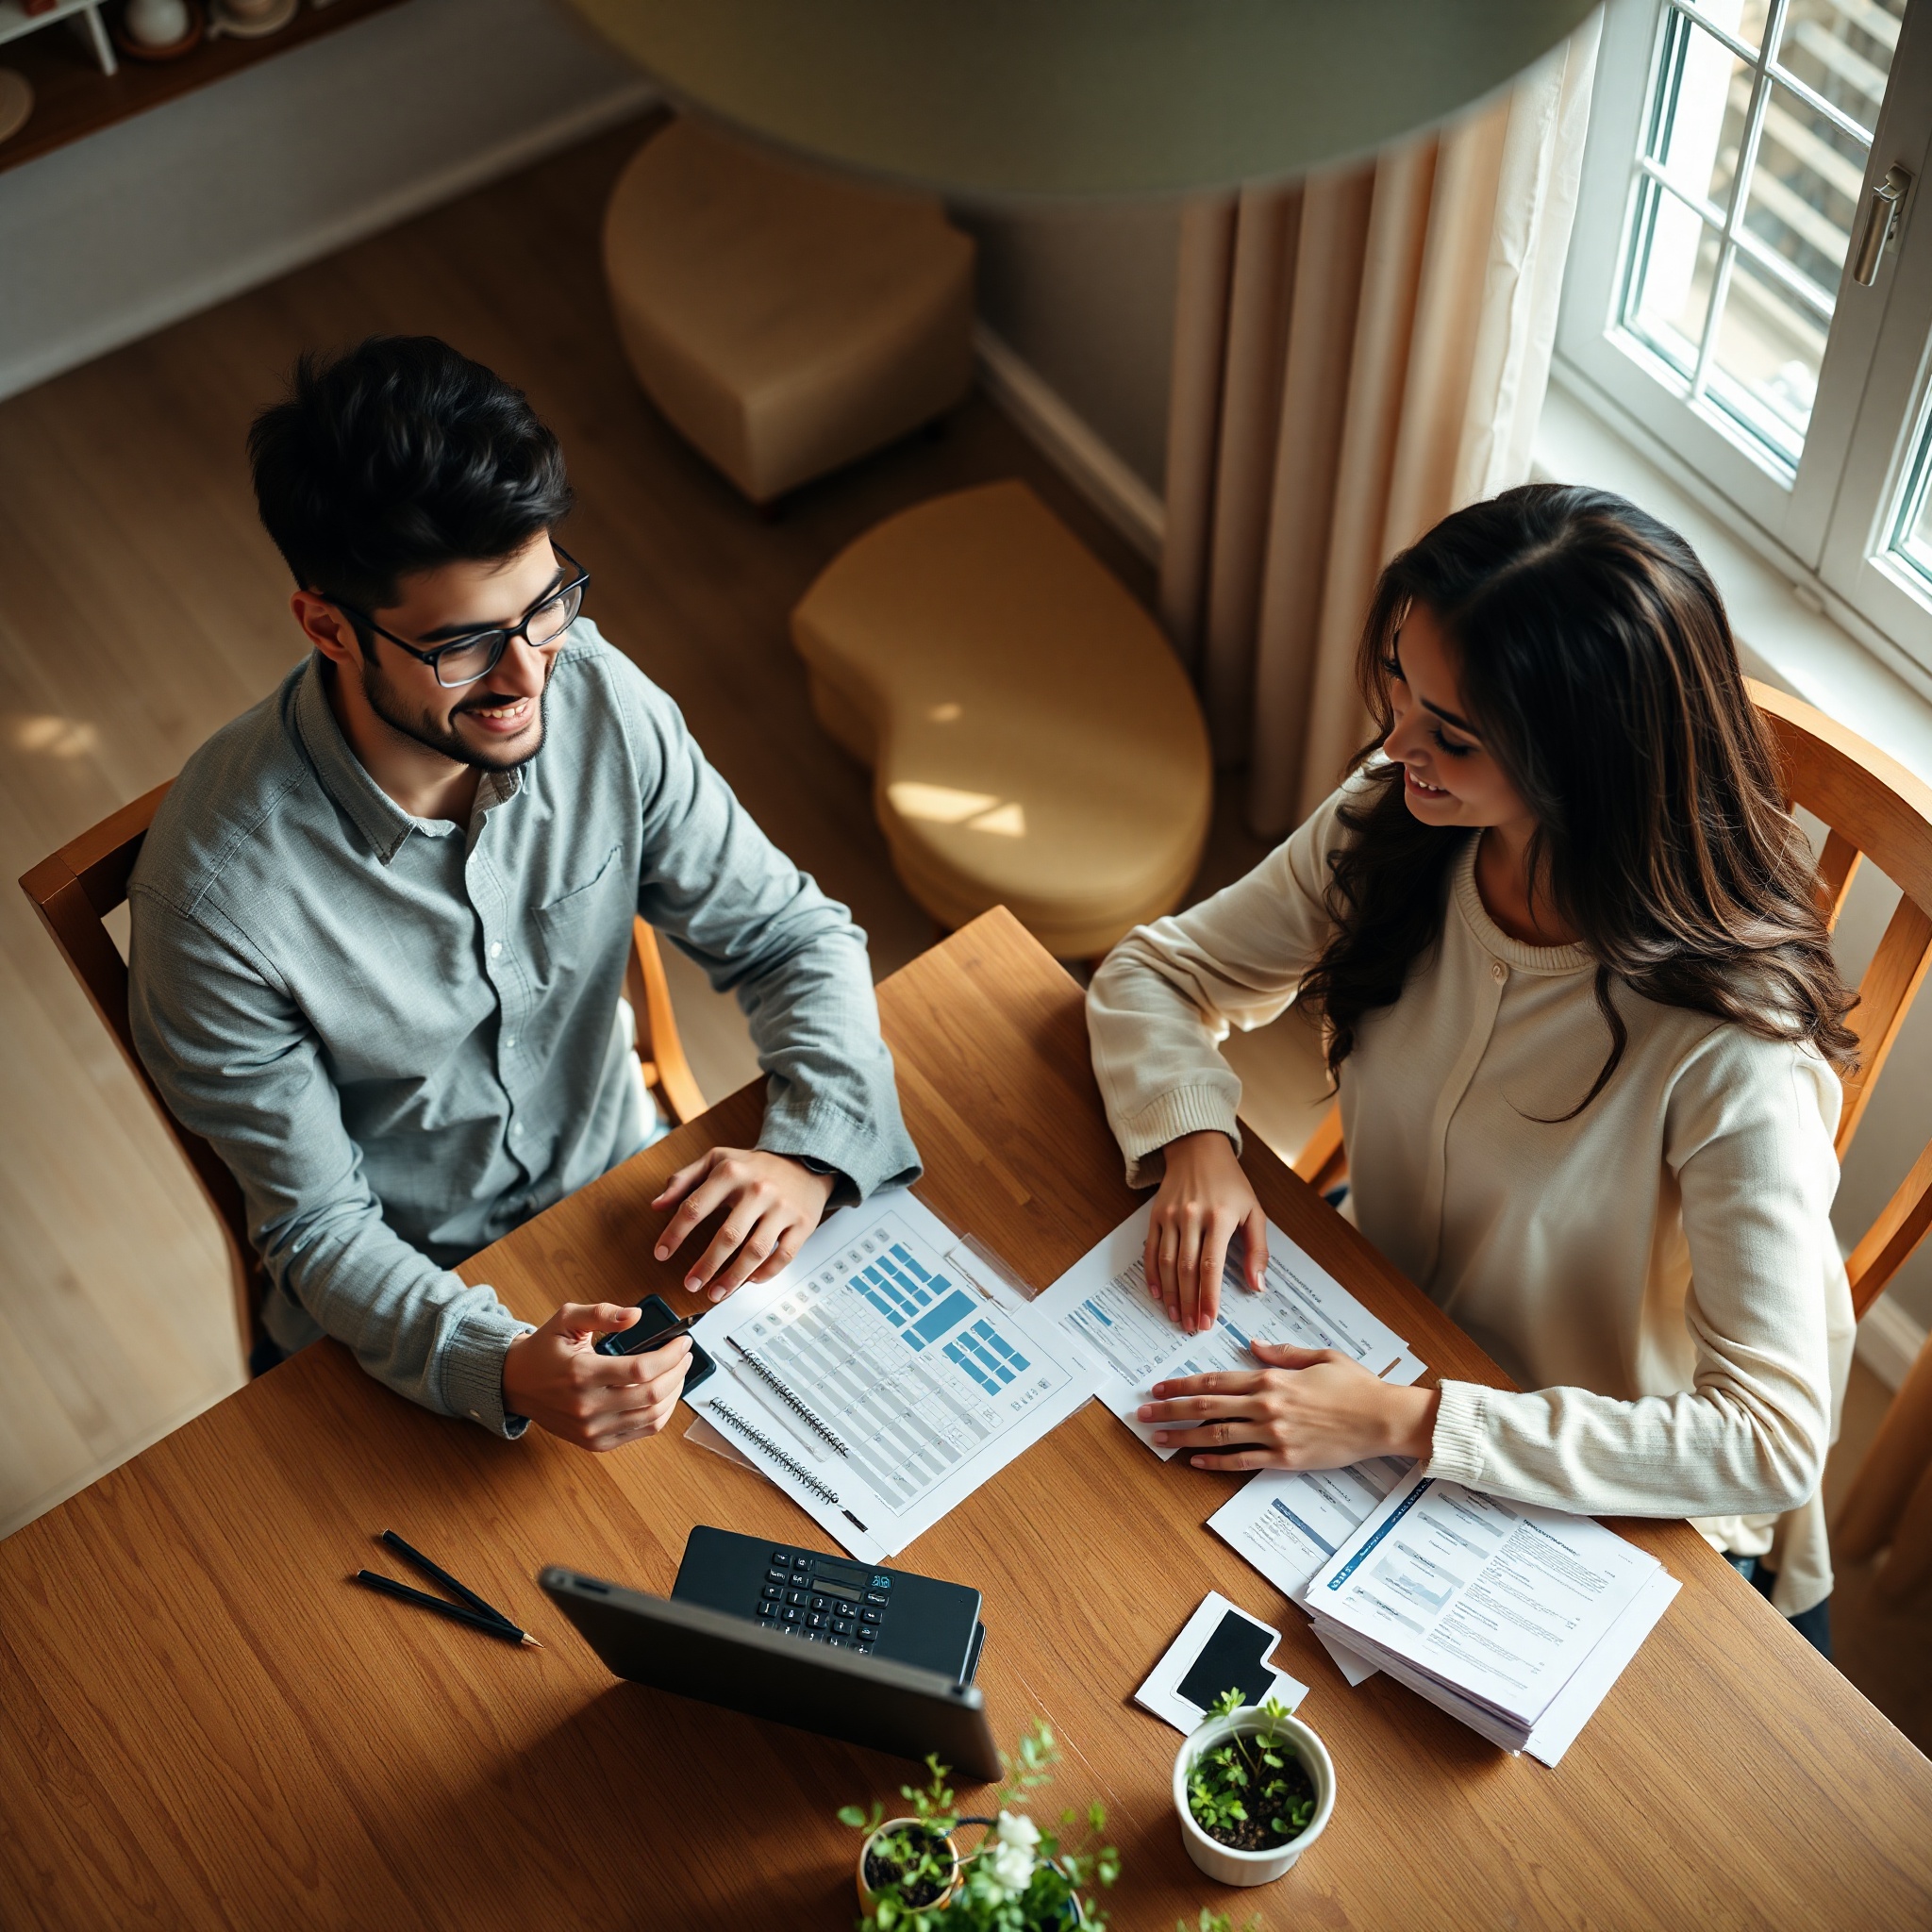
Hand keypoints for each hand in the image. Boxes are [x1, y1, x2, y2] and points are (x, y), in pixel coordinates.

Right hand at [501, 1303, 691, 1451]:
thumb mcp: (567, 1319)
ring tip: (679, 1373)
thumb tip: (635, 1316)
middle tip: (686, 1356)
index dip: (670, 1356)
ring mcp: (592, 1429)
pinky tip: (664, 1395)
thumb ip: (602, 1313)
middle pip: (652, 1395)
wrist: (516, 1384)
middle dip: (678, 1372)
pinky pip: (641, 1432)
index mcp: (581, 1374)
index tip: (683, 1342)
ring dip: (674, 1394)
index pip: (641, 1369)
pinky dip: (660, 1414)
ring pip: (652, 1417)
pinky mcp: (596, 1442)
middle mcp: (587, 1406)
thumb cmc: (544, 1350)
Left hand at [651, 1147, 835, 1301]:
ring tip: (716, 1293)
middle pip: (728, 1236)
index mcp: (731, 1172)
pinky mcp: (802, 1223)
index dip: (675, 1234)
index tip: (661, 1253)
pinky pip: (783, 1256)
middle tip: (690, 1284)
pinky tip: (749, 1281)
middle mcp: (758, 1189)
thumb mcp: (717, 1161)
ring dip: (733, 1278)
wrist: (805, 1161)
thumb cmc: (754, 1166)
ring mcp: (782, 1208)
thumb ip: (684, 1180)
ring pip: (756, 1251)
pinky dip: (765, 1274)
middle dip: (706, 1266)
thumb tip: (657, 1205)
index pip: (695, 1207)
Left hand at [1136, 1340, 1440, 1471]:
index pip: (1216, 1380)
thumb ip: (1282, 1352)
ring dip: (1184, 1437)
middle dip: (1171, 1409)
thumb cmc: (1355, 1385)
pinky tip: (1195, 1461)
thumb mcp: (1319, 1355)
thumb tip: (1252, 1345)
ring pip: (1218, 1435)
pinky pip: (1243, 1461)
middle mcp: (1267, 1405)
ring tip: (1158, 1438)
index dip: (1184, 1384)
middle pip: (1207, 1407)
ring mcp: (1275, 1435)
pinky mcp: (1286, 1459)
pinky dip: (1216, 1462)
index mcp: (1273, 1378)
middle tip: (1143, 1412)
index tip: (1160, 1387)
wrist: (1382, 1418)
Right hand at [1145, 1130, 1266, 1333]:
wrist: (1198, 1150)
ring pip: (1167, 1263)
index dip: (1209, 1296)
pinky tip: (1158, 1294)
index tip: (1210, 1320)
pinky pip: (1151, 1250)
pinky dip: (1153, 1275)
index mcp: (1220, 1217)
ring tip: (1177, 1316)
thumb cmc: (1230, 1183)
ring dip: (1171, 1294)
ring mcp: (1171, 1216)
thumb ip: (1257, 1249)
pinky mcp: (1155, 1215)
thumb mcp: (1254, 1211)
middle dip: (1190, 1302)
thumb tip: (1257, 1285)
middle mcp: (1192, 1217)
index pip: (1211, 1266)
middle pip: (1187, 1269)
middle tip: (1193, 1326)